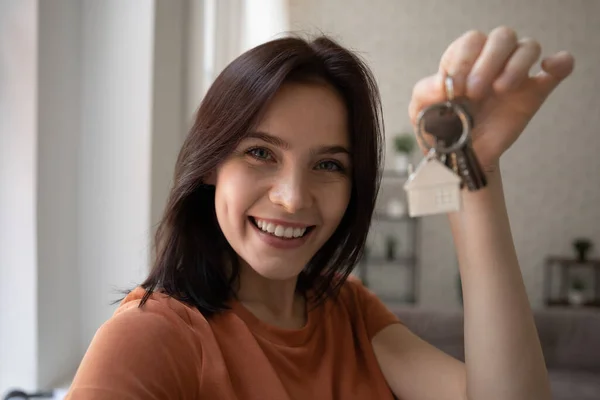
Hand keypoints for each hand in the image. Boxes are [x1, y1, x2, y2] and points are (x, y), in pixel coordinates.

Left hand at [408, 26, 574, 170]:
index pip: (470, 42)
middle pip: (501, 37)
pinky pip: (559, 67)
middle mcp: (491, 61)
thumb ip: (424, 92)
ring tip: (500, 90)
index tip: (454, 89)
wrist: (460, 158)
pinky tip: (548, 68)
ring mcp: (514, 75)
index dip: (463, 61)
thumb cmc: (440, 129)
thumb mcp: (420, 111)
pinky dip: (560, 63)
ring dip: (515, 65)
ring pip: (528, 46)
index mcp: (463, 59)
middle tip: (474, 92)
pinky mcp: (534, 93)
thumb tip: (442, 83)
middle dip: (487, 62)